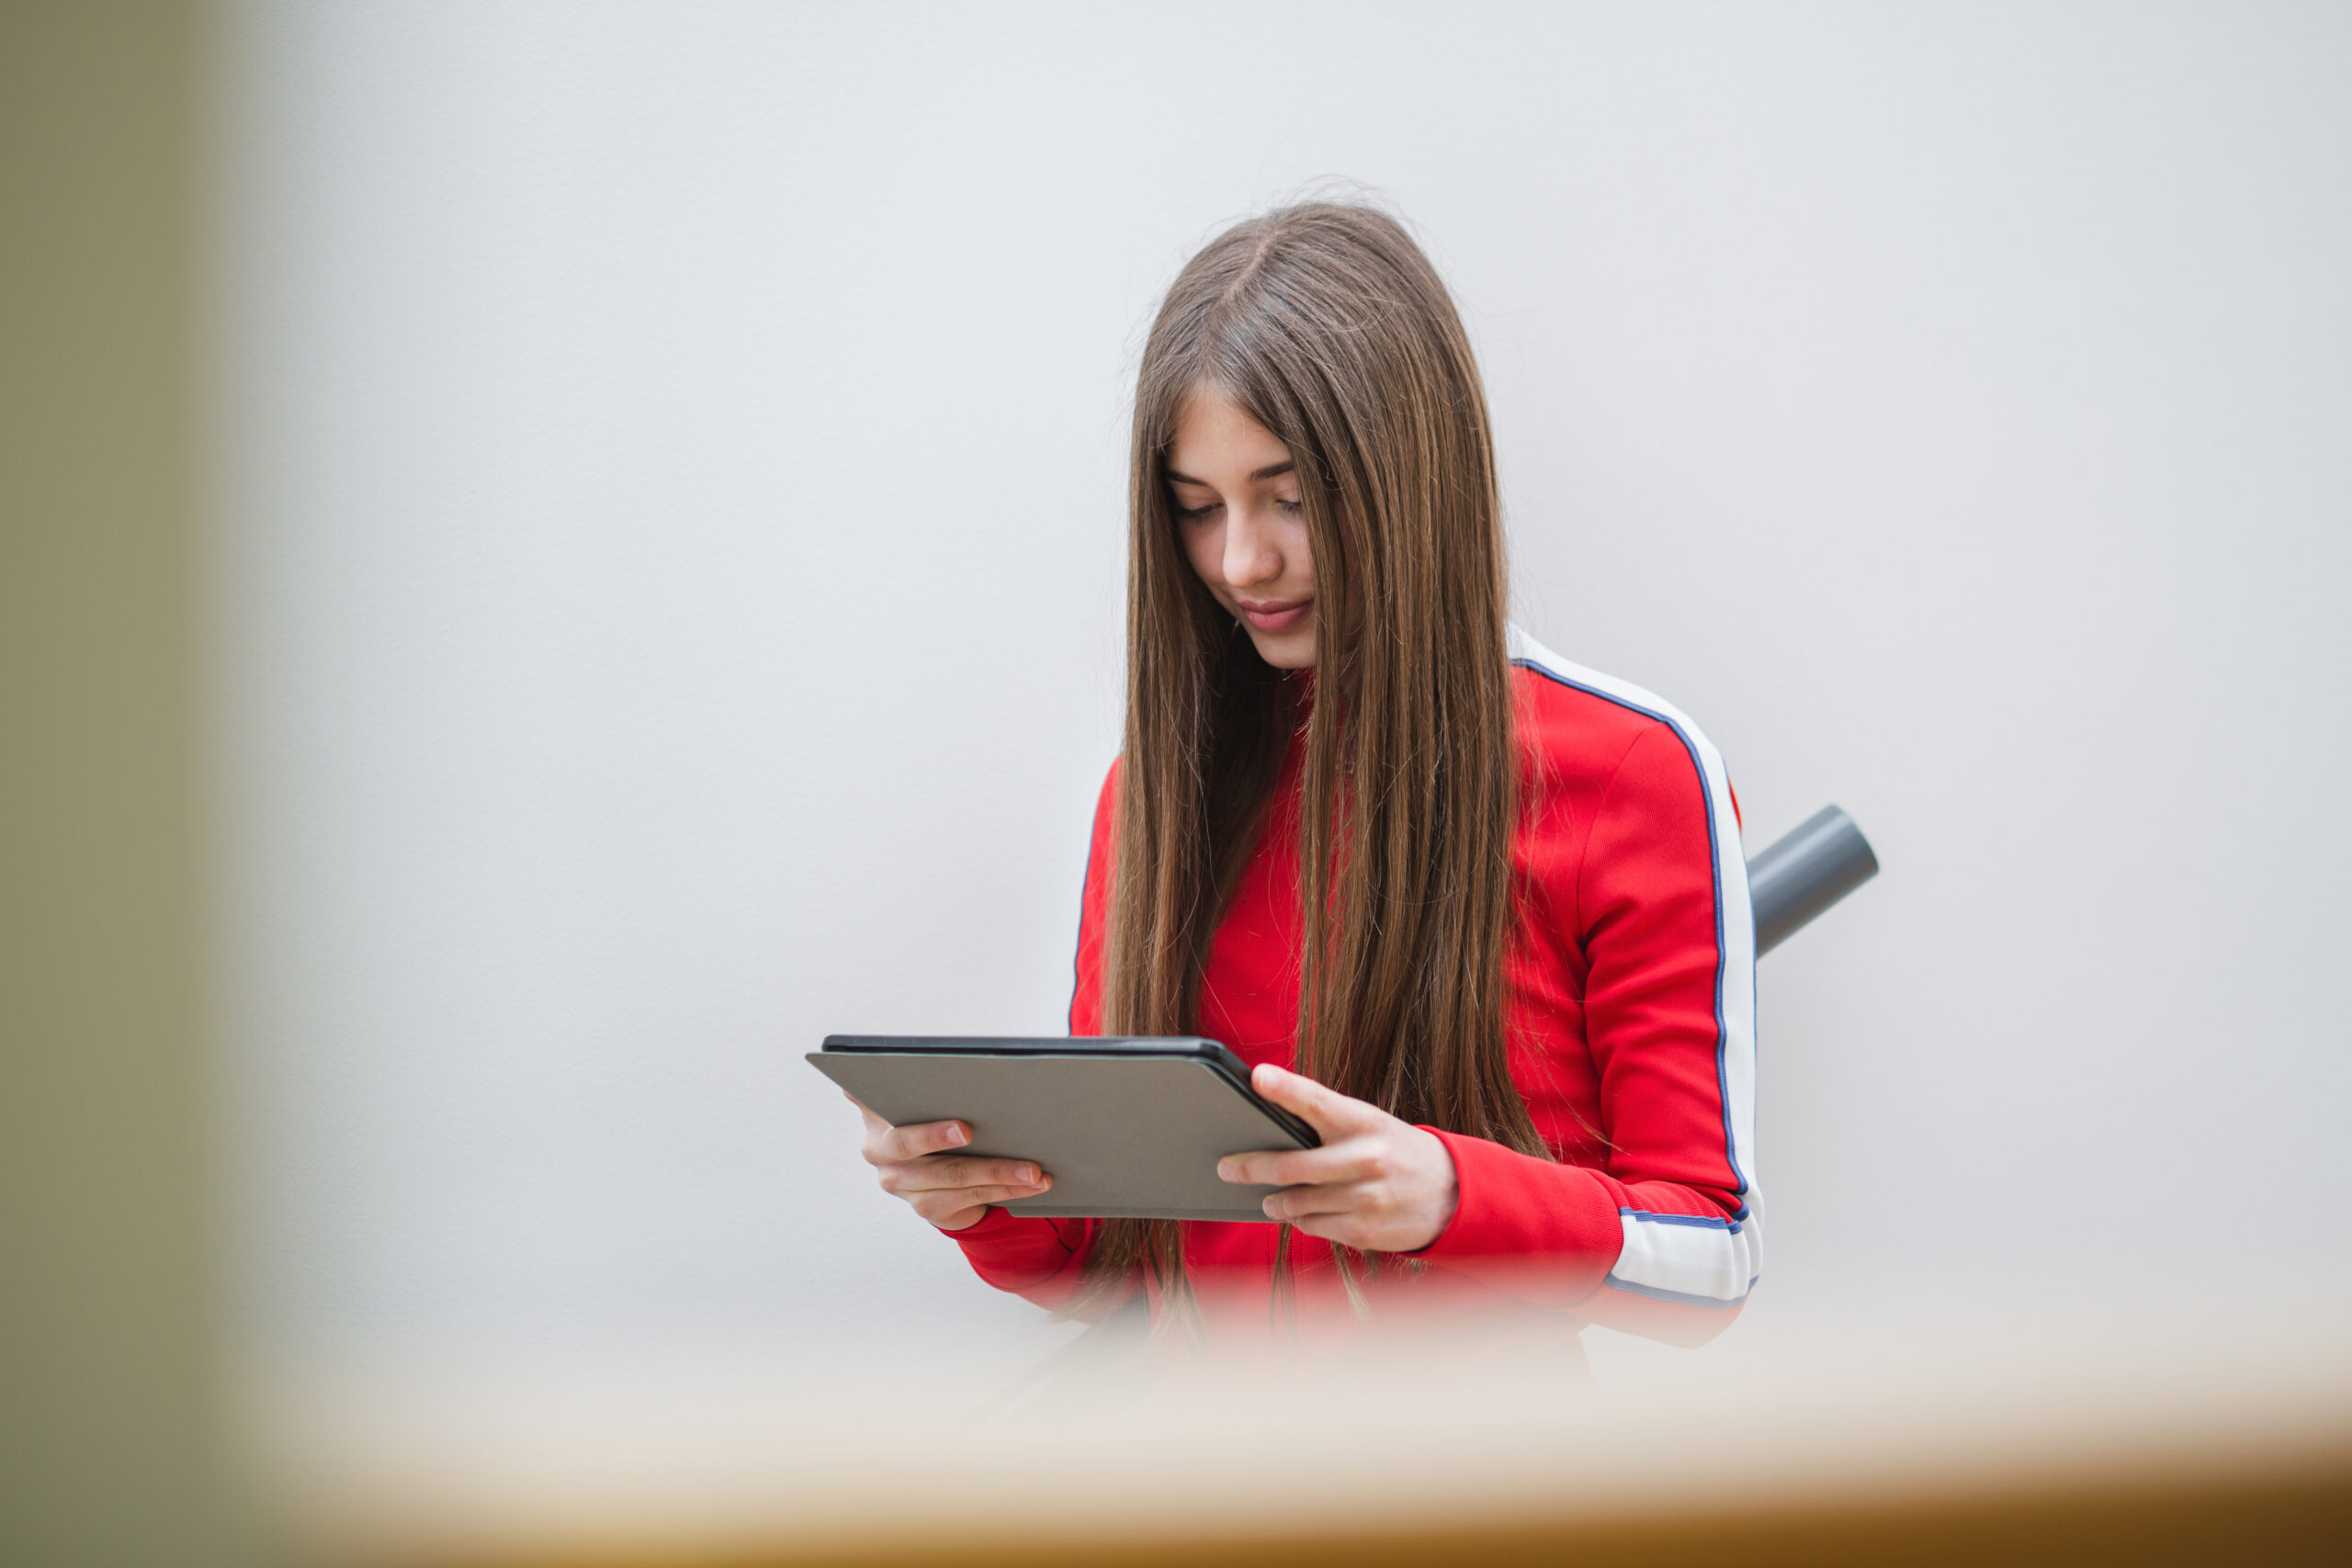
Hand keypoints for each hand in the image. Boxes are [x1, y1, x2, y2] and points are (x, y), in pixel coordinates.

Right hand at [850, 1095, 1051, 1231]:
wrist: (937, 1173)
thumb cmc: (936, 1123)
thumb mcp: (928, 1101)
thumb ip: (929, 1083)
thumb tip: (948, 1055)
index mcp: (877, 1115)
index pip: (879, 1105)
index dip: (906, 1111)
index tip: (952, 1119)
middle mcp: (879, 1152)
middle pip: (909, 1145)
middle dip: (941, 1138)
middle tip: (970, 1132)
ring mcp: (901, 1184)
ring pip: (952, 1177)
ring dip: (998, 1173)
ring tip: (1031, 1170)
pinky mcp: (927, 1207)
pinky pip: (970, 1198)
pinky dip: (1006, 1190)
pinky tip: (1031, 1185)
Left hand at [1215, 1064, 1459, 1252]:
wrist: (1451, 1193)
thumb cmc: (1395, 1150)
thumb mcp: (1369, 1124)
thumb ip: (1325, 1123)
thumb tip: (1270, 1129)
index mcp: (1364, 1121)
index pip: (1318, 1100)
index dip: (1285, 1088)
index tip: (1257, 1076)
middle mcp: (1366, 1157)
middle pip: (1292, 1166)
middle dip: (1251, 1168)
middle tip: (1227, 1168)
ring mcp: (1366, 1197)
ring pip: (1297, 1203)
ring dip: (1276, 1202)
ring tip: (1269, 1199)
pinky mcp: (1364, 1230)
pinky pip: (1314, 1227)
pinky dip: (1302, 1220)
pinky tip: (1304, 1214)